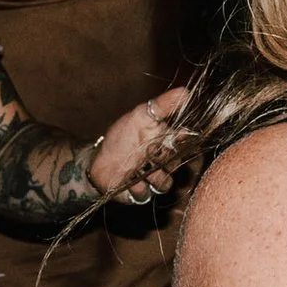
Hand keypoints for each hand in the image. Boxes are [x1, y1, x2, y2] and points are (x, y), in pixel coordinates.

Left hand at [95, 86, 187, 201]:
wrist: (98, 160)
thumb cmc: (122, 137)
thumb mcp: (141, 116)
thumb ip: (163, 105)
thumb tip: (186, 91)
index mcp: (169, 143)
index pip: (188, 143)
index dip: (186, 141)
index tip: (177, 136)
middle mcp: (165, 163)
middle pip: (177, 164)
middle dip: (164, 158)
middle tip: (152, 150)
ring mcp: (153, 179)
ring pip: (165, 182)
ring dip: (153, 175)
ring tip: (138, 167)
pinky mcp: (140, 193)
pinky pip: (146, 194)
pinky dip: (138, 187)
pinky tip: (129, 179)